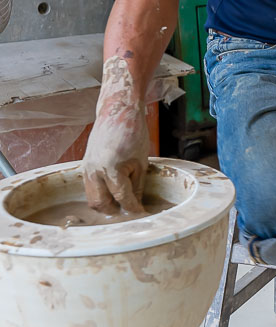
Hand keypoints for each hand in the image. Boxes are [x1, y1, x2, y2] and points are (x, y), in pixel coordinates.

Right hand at [83, 57, 149, 213]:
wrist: (118, 112)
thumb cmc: (133, 133)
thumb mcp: (141, 163)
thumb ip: (137, 187)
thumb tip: (137, 206)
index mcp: (111, 169)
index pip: (121, 198)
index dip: (132, 208)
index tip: (141, 214)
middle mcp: (95, 170)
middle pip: (100, 203)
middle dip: (114, 211)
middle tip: (129, 212)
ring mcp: (87, 168)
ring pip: (92, 197)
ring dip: (105, 204)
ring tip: (121, 204)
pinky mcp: (84, 165)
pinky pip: (89, 187)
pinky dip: (99, 193)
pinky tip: (112, 193)